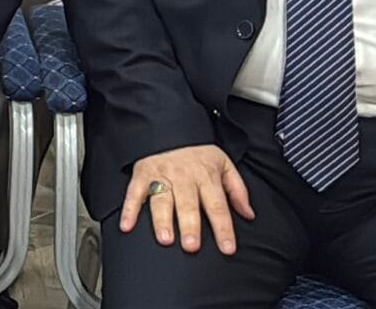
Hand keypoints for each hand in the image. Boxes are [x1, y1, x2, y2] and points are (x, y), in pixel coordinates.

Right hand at [120, 143, 253, 253]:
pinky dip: (130, 209)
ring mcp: (161, 175)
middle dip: (190, 225)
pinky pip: (134, 192)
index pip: (217, 205)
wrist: (171, 127)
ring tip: (165, 239)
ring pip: (162, 199)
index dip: (223, 228)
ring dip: (162, 220)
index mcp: (206, 176)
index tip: (227, 248)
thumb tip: (248, 214)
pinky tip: (127, 225)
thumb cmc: (199, 153)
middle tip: (191, 246)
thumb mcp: (224, 164)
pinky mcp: (142, 173)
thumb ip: (238, 190)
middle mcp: (184, 177)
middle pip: (188, 204)